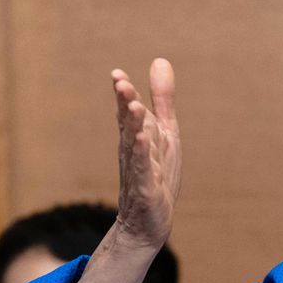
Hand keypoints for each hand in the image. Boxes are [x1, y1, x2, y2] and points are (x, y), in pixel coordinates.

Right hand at [112, 58, 180, 249]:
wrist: (148, 221)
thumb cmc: (156, 173)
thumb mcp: (164, 132)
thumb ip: (162, 100)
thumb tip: (160, 60)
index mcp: (137, 135)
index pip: (128, 111)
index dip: (124, 93)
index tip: (118, 74)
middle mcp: (133, 150)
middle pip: (128, 123)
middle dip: (124, 103)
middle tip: (120, 82)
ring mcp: (138, 169)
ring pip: (134, 144)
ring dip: (133, 125)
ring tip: (133, 105)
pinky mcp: (146, 189)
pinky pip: (143, 169)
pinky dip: (143, 155)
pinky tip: (143, 141)